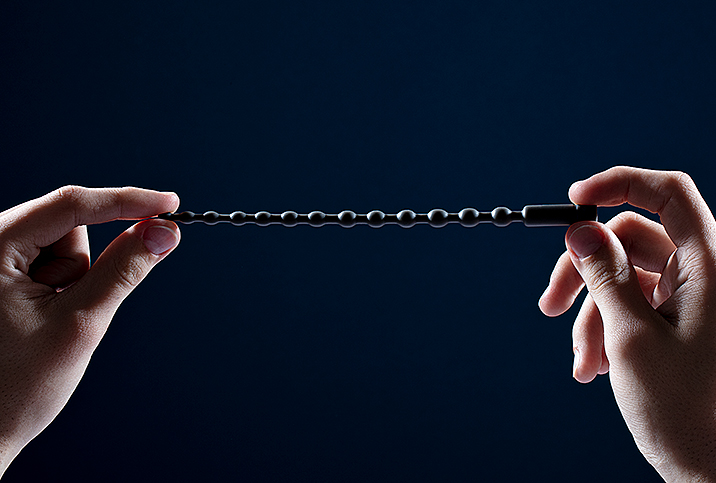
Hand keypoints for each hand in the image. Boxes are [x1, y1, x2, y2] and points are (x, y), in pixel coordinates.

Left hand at [0, 186, 179, 476]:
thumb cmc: (14, 388)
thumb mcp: (80, 323)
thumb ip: (124, 271)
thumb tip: (164, 232)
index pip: (71, 206)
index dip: (126, 202)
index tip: (170, 204)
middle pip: (68, 227)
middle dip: (84, 266)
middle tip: (71, 310)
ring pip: (65, 246)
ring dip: (73, 281)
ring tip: (50, 322)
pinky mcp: (5, 274)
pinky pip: (54, 263)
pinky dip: (64, 287)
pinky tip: (43, 320)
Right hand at [539, 167, 715, 481]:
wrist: (711, 465)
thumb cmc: (685, 408)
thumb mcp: (630, 336)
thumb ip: (604, 276)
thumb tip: (579, 231)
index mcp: (710, 266)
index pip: (668, 194)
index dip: (619, 184)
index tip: (574, 199)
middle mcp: (702, 273)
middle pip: (628, 240)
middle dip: (582, 272)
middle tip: (549, 305)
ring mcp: (689, 296)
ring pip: (621, 276)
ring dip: (589, 314)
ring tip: (581, 361)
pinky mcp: (675, 317)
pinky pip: (628, 303)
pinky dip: (602, 327)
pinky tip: (592, 365)